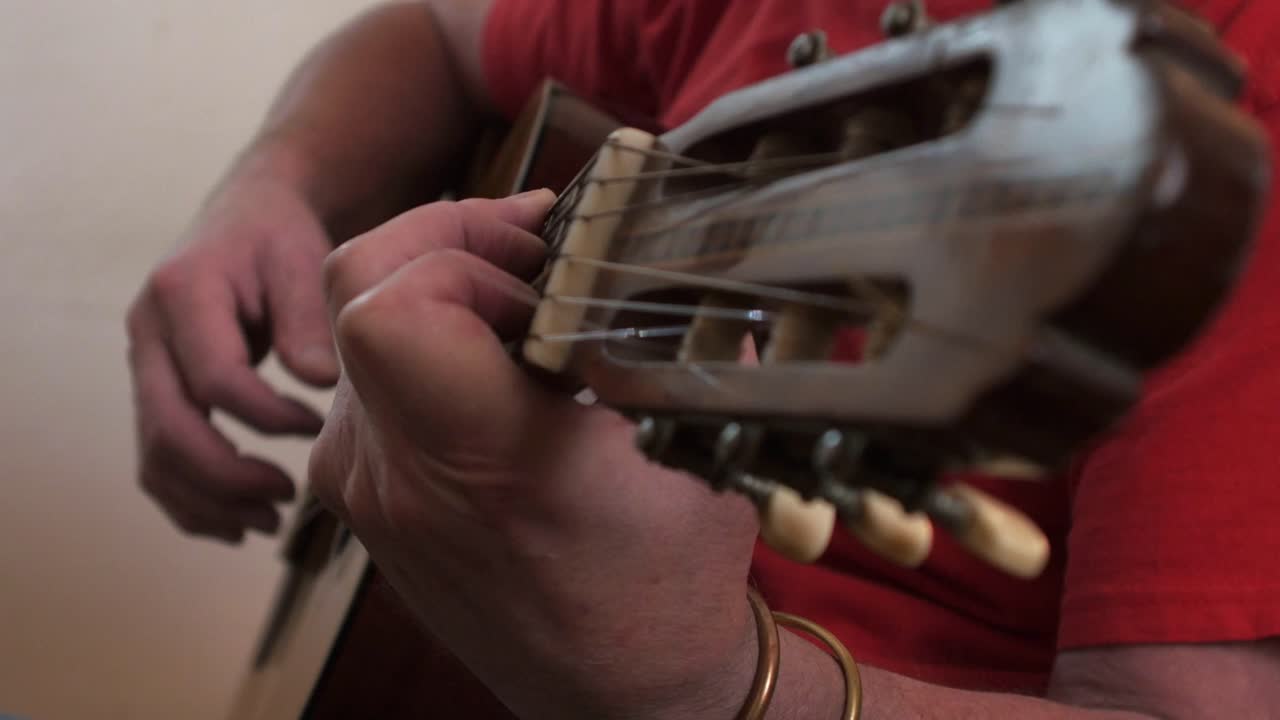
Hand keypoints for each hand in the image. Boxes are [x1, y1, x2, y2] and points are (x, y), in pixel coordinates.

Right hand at [127, 156, 339, 542]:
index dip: (269, 417)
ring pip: (154, 456)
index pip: (215, 379)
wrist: (248, 219)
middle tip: (288, 496)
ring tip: (269, 522)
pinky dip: (192, 500)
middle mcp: (148, 332)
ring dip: (208, 501)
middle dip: (229, 477)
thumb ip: (307, 318)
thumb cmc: (281, 240)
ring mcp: (145, 366)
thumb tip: (313, 381)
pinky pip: (157, 460)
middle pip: (168, 429)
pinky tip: (238, 523)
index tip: (317, 426)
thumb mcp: (303, 260)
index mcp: (182, 293)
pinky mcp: (156, 391)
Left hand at [309, 191, 764, 718]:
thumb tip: (664, 241)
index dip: (459, 253)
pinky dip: (422, 343)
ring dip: (433, 286)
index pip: (387, 310)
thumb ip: (674, 331)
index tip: (538, 270)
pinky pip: (362, 383)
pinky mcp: (367, 503)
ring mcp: (370, 493)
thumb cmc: (667, 590)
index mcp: (489, 460)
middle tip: (527, 245)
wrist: (620, 697)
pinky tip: (495, 357)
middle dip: (442, 237)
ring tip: (523, 302)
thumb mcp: (693, 449)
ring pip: (351, 328)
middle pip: (352, 290)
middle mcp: (402, 476)